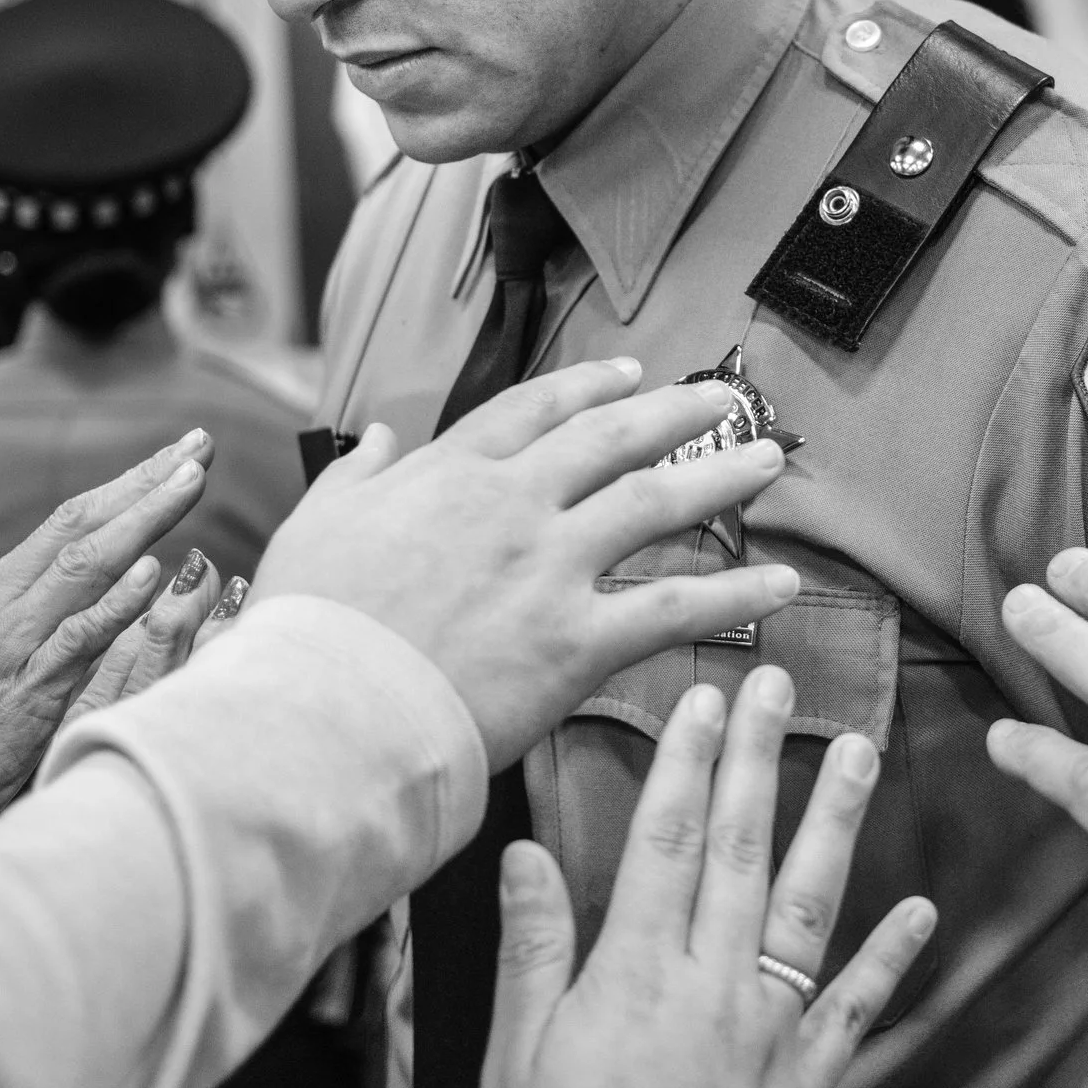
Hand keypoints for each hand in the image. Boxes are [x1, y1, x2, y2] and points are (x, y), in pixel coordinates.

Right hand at [0, 431, 212, 817]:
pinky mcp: (29, 690)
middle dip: (146, 481)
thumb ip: (40, 607)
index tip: (184, 452)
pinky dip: (114, 604)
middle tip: (202, 445)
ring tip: (191, 482)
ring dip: (143, 521)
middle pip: (83, 525)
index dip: (131, 482)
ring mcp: (17, 643)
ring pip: (86, 566)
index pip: (72, 518)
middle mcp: (7, 603)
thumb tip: (106, 569)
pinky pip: (76, 638)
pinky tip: (151, 572)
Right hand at [255, 358, 805, 769]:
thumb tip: (377, 435)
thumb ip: (355, 476)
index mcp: (447, 475)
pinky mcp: (576, 641)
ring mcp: (549, 568)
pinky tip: (783, 585)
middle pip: (612, 439)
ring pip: (656, 503)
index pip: (534, 412)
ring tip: (771, 461)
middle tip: (725, 398)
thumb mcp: (312, 528)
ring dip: (721, 476)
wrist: (319, 713)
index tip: (629, 373)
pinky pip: (674, 608)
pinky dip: (735, 594)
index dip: (588, 388)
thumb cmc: (304, 631)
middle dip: (675, 412)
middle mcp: (511, 506)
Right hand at [481, 670, 935, 1087]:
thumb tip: (526, 853)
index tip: (707, 699)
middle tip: (779, 684)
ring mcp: (768, 1032)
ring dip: (836, 821)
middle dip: (761, 757)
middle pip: (743, 848)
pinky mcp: (804, 1083)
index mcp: (637, 974)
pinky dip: (891, 959)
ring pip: (809, 904)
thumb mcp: (515, 1063)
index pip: (668, 839)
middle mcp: (712, 987)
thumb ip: (531, 951)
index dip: (688, 761)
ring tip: (860, 751)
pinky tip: (923, 912)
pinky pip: (855, 1010)